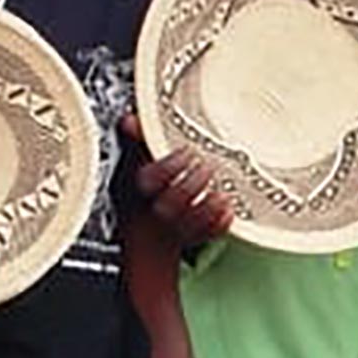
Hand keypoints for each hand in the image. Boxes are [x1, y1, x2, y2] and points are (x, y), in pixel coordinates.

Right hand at [123, 112, 231, 247]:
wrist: (149, 231)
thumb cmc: (148, 190)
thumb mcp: (140, 163)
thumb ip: (140, 140)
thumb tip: (130, 119)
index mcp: (142, 188)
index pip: (150, 179)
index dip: (170, 166)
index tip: (188, 152)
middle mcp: (156, 209)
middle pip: (169, 203)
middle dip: (191, 185)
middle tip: (208, 168)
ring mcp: (174, 227)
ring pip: (187, 224)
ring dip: (207, 208)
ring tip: (221, 193)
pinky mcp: (193, 237)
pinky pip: (206, 236)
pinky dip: (219, 224)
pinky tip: (228, 209)